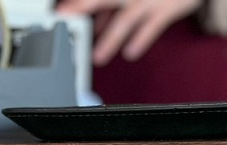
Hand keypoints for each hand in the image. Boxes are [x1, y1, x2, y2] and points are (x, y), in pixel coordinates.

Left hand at [57, 0, 203, 63]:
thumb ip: (110, 7)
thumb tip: (91, 22)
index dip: (77, 4)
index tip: (59, 12)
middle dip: (84, 6)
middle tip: (64, 16)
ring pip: (126, 18)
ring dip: (110, 38)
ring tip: (98, 57)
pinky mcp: (167, 9)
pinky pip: (152, 26)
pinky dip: (140, 40)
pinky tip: (130, 53)